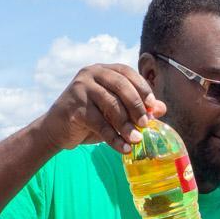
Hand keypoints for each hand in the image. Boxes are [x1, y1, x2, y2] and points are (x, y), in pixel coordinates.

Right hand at [34, 63, 167, 155]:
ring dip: (126, 125)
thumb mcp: (115, 112)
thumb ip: (136, 108)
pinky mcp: (74, 107)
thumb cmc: (91, 118)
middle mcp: (91, 74)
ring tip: (136, 140)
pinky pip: (99, 124)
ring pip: (110, 105)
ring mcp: (81, 88)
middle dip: (136, 106)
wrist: (57, 129)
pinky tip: (124, 148)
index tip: (153, 105)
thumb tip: (162, 109)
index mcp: (103, 70)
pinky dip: (113, 138)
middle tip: (145, 124)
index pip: (127, 72)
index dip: (142, 88)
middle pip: (120, 86)